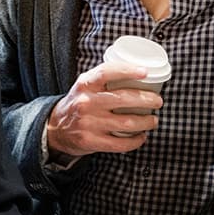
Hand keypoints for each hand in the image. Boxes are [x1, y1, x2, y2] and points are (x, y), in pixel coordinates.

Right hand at [47, 61, 162, 156]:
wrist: (55, 128)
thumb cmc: (78, 104)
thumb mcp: (84, 86)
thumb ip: (104, 79)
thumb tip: (139, 73)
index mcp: (85, 84)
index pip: (107, 72)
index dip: (128, 70)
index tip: (145, 72)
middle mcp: (86, 102)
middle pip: (124, 99)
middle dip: (148, 100)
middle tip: (158, 101)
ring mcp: (88, 123)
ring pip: (127, 122)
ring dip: (146, 122)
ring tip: (152, 120)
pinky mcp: (91, 141)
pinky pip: (120, 143)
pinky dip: (136, 141)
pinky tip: (141, 136)